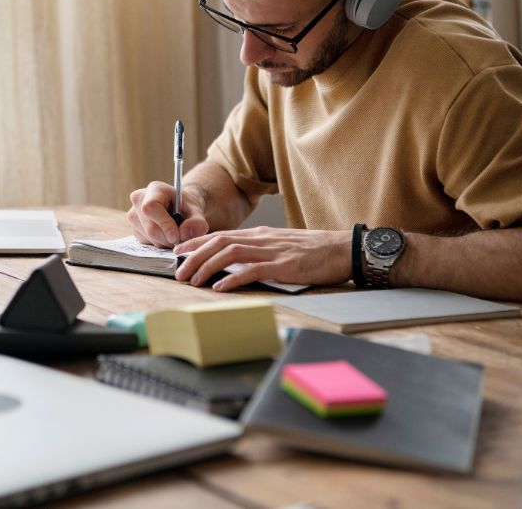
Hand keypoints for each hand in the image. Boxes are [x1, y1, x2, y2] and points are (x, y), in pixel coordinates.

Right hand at [127, 182, 208, 247]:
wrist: (181, 209)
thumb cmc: (187, 207)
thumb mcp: (197, 212)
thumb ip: (196, 223)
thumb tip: (184, 234)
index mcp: (154, 189)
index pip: (151, 207)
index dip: (163, 224)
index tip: (176, 237)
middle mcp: (139, 200)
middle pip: (150, 227)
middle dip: (167, 238)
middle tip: (181, 239)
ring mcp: (133, 215)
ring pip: (148, 238)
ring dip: (165, 242)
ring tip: (175, 233)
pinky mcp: (134, 228)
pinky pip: (146, 243)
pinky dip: (159, 243)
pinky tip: (166, 234)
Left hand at [173, 226, 351, 291]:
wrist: (343, 249)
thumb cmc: (314, 251)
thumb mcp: (281, 245)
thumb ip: (259, 251)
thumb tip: (236, 263)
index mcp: (260, 235)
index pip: (221, 235)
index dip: (196, 243)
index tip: (178, 252)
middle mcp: (262, 239)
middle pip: (219, 243)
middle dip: (194, 256)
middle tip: (178, 271)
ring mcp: (272, 251)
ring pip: (230, 254)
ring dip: (207, 267)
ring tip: (193, 280)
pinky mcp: (284, 265)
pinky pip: (252, 270)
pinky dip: (233, 278)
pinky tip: (220, 287)